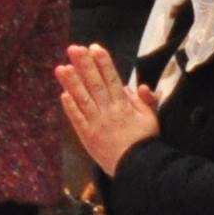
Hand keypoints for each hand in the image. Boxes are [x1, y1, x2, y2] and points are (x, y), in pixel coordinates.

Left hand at [55, 43, 160, 169]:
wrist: (136, 167)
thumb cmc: (145, 141)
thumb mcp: (152, 118)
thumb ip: (146, 101)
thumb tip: (140, 86)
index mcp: (124, 105)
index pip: (112, 79)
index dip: (103, 63)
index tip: (95, 48)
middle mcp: (108, 111)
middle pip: (95, 84)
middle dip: (84, 65)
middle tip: (74, 49)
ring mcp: (96, 123)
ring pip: (82, 99)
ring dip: (71, 82)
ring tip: (61, 67)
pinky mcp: (87, 136)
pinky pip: (77, 119)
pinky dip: (70, 107)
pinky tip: (63, 94)